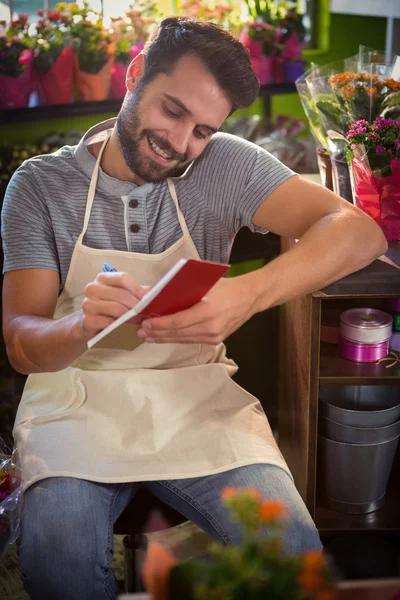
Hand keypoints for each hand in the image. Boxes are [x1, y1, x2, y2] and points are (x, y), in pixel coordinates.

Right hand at [79, 272, 148, 340]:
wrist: (89, 325)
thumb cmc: (109, 308)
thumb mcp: (123, 296)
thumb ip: (137, 292)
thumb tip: (154, 292)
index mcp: (103, 278)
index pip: (123, 278)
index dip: (137, 289)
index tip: (147, 299)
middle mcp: (92, 288)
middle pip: (121, 294)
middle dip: (136, 305)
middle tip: (146, 313)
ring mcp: (88, 304)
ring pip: (116, 308)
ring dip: (130, 316)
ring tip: (138, 320)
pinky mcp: (87, 320)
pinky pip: (108, 322)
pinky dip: (120, 325)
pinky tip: (125, 327)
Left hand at [137, 275, 258, 343]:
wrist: (249, 297)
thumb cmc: (225, 286)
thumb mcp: (203, 282)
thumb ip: (179, 287)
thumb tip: (154, 290)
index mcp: (208, 311)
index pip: (178, 322)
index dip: (160, 325)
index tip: (145, 324)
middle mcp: (211, 327)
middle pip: (178, 333)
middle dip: (158, 333)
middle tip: (141, 332)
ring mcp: (214, 336)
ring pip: (183, 339)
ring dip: (165, 338)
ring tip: (149, 337)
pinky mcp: (215, 340)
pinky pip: (191, 340)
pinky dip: (177, 338)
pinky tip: (166, 337)